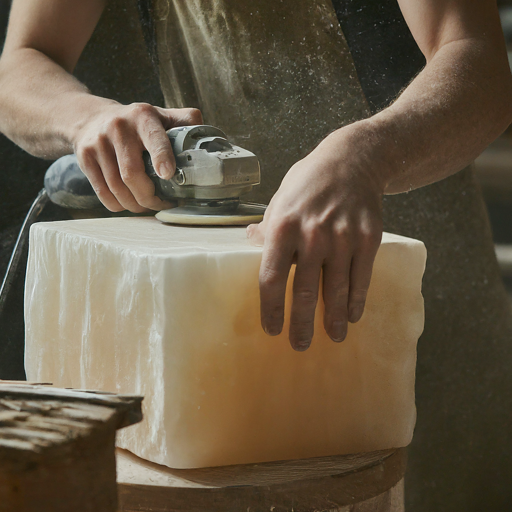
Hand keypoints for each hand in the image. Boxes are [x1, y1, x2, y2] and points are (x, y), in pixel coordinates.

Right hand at [73, 101, 202, 212]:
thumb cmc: (136, 123)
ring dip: (136, 205)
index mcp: (143, 117)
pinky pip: (104, 194)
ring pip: (117, 188)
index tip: (168, 175)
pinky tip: (130, 203)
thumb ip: (186, 122)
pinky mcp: (84, 159)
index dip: (161, 157)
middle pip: (132, 174)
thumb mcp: (161, 115)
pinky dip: (119, 205)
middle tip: (162, 203)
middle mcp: (118, 128)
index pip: (153, 138)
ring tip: (148, 206)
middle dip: (149, 197)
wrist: (90, 118)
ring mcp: (98, 144)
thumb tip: (208, 139)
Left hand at [247, 128, 384, 350]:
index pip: (271, 277)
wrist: (352, 160)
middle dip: (300, 323)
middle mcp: (312, 235)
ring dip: (332, 318)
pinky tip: (352, 316)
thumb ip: (267, 226)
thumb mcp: (280, 197)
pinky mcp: (368, 239)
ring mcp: (343, 238)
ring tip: (331, 338)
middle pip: (303, 291)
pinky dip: (357, 300)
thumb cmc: (309, 181)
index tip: (271, 329)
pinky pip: (361, 277)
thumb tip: (250, 242)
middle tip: (299, 345)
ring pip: (336, 289)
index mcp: (283, 227)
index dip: (270, 308)